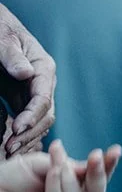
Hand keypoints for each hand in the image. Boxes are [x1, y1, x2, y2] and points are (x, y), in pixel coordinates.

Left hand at [0, 4, 54, 157]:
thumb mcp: (3, 40)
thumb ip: (13, 56)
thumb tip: (26, 73)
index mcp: (43, 67)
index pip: (44, 97)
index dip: (32, 116)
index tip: (16, 129)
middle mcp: (43, 82)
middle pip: (46, 114)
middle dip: (30, 133)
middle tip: (9, 147)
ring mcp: (33, 92)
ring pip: (39, 121)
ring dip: (27, 138)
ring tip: (8, 150)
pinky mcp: (21, 99)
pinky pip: (27, 120)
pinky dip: (21, 135)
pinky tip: (10, 145)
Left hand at [0, 141, 119, 191]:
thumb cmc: (16, 176)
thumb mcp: (47, 163)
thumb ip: (70, 167)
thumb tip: (94, 166)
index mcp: (77, 191)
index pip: (99, 181)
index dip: (109, 166)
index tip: (116, 150)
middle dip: (98, 175)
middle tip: (96, 154)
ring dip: (67, 178)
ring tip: (55, 161)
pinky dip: (56, 189)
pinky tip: (52, 173)